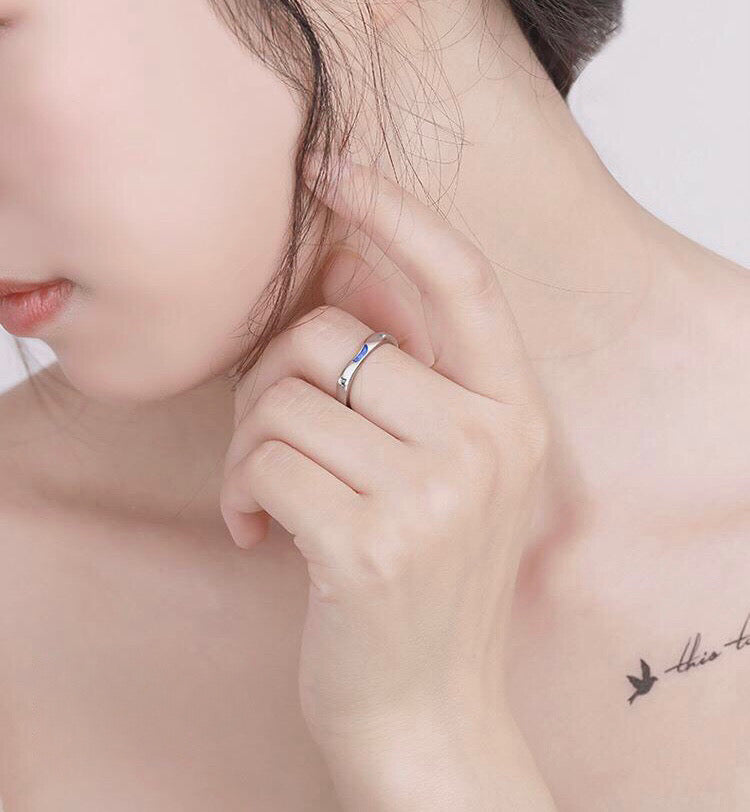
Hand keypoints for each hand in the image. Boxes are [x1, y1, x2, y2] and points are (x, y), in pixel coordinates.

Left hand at [220, 155, 550, 766]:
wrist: (429, 710)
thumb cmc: (423, 581)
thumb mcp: (443, 470)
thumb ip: (407, 375)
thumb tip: (338, 269)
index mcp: (515, 414)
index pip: (460, 278)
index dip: (395, 210)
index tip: (331, 170)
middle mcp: (488, 444)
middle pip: (333, 334)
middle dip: (271, 377)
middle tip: (269, 435)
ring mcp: (434, 496)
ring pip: (282, 396)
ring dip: (248, 442)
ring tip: (265, 491)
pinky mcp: (369, 546)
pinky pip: (262, 459)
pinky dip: (238, 489)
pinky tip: (256, 532)